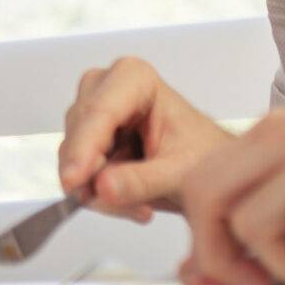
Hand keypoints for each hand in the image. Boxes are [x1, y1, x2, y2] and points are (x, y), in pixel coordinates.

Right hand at [55, 55, 232, 219]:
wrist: (211, 172)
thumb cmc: (206, 160)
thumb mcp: (181, 174)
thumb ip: (142, 181)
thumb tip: (103, 187)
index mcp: (135, 79)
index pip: (98, 113)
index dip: (83, 149)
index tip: (73, 182)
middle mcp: (107, 87)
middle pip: (79, 134)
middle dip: (94, 175)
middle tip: (127, 204)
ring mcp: (94, 111)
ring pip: (72, 156)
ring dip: (98, 189)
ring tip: (140, 205)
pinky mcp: (88, 136)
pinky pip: (76, 169)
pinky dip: (99, 193)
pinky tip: (131, 202)